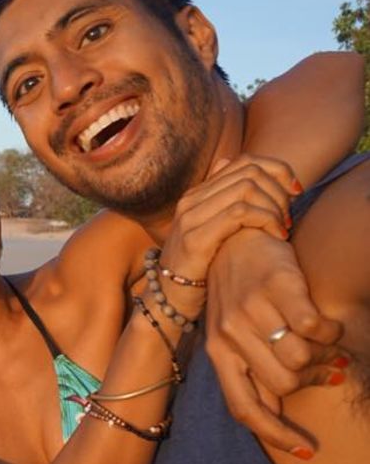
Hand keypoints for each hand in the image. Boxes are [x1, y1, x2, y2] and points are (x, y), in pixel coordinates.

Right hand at [158, 154, 297, 320]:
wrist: (167, 301)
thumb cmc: (199, 270)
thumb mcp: (214, 232)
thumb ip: (227, 204)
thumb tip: (234, 169)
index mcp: (197, 194)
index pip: (246, 161)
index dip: (278, 170)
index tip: (295, 193)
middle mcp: (191, 200)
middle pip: (250, 171)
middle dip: (279, 191)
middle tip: (289, 217)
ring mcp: (190, 218)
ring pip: (247, 188)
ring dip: (275, 207)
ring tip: (283, 228)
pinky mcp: (195, 238)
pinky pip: (240, 213)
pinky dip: (266, 220)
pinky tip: (277, 236)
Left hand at [205, 228, 346, 456]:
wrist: (235, 238)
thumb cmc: (239, 294)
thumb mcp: (234, 336)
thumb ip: (254, 371)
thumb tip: (279, 411)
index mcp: (217, 354)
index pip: (244, 408)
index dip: (276, 435)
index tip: (306, 449)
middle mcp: (229, 335)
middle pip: (284, 385)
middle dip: (312, 382)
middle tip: (326, 368)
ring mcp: (250, 310)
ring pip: (301, 358)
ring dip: (324, 357)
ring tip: (326, 344)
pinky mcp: (276, 286)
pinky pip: (314, 327)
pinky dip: (329, 333)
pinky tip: (328, 326)